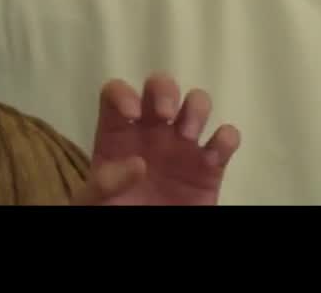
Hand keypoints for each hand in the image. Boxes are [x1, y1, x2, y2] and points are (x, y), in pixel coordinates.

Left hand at [73, 72, 240, 205]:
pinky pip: (226, 139)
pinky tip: (212, 156)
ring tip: (188, 135)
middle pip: (160, 86)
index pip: (117, 92)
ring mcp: (182, 144)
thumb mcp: (94, 200)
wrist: (144, 234)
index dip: (123, 93)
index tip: (131, 113)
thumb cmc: (114, 211)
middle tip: (165, 114)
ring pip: (197, 102)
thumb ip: (105, 182)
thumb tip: (138, 163)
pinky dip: (226, 139)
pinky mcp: (209, 166)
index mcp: (117, 131)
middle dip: (165, 90)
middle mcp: (151, 129)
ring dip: (196, 109)